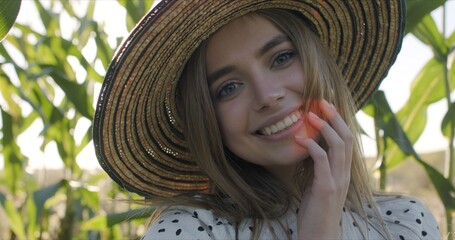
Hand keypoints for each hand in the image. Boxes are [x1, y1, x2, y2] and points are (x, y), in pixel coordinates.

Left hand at [295, 99, 352, 238]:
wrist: (319, 236)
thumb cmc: (315, 211)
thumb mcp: (319, 184)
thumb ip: (319, 167)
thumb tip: (309, 148)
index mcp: (343, 172)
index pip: (347, 140)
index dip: (339, 121)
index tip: (326, 106)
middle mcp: (345, 174)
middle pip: (347, 138)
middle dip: (335, 117)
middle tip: (321, 102)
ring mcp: (338, 181)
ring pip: (339, 146)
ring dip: (325, 128)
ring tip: (310, 115)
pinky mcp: (326, 188)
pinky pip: (323, 162)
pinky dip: (312, 147)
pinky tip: (300, 139)